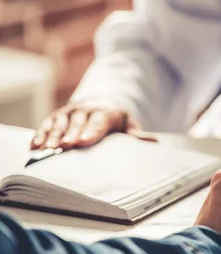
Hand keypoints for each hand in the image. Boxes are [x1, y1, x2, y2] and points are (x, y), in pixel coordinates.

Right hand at [30, 99, 155, 149]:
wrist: (100, 103)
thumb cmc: (115, 120)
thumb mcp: (129, 124)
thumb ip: (137, 134)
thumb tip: (154, 142)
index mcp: (106, 112)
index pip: (99, 121)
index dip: (91, 131)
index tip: (84, 141)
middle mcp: (86, 109)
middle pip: (77, 122)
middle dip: (70, 134)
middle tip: (64, 147)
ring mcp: (69, 112)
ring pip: (59, 123)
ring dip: (52, 136)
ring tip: (45, 150)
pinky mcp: (57, 116)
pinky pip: (46, 125)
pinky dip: (40, 135)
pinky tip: (34, 147)